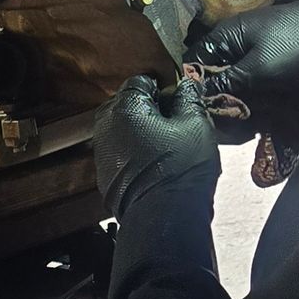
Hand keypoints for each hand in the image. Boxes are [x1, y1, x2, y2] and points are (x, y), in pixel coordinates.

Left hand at [94, 76, 220, 220]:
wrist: (164, 218)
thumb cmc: (180, 168)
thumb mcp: (195, 125)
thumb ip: (189, 98)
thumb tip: (186, 85)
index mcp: (124, 107)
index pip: (142, 81)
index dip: (165, 88)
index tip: (181, 101)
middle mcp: (106, 126)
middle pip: (130, 104)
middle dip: (152, 109)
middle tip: (178, 124)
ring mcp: (103, 151)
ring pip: (126, 128)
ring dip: (144, 130)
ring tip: (170, 145)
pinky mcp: (106, 174)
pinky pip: (123, 151)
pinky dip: (137, 151)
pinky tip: (158, 163)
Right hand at [190, 0, 298, 117]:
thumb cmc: (295, 47)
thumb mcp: (258, 69)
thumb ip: (226, 83)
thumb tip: (199, 95)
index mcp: (226, 35)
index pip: (195, 60)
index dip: (195, 84)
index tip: (201, 109)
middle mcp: (235, 40)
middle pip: (214, 71)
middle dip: (218, 94)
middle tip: (224, 119)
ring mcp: (254, 48)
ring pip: (234, 77)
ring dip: (237, 96)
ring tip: (242, 118)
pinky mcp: (270, 58)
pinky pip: (252, 77)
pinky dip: (253, 92)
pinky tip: (257, 109)